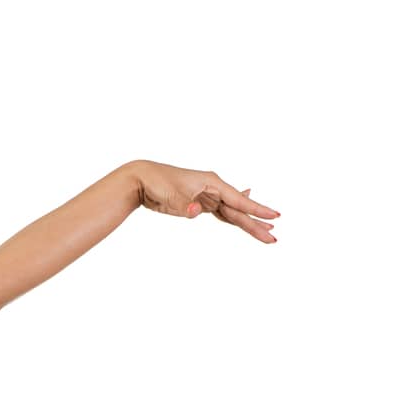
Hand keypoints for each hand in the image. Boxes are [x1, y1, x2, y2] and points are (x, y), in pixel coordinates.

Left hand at [134, 161, 279, 242]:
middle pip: (239, 210)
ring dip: (248, 222)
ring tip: (266, 230)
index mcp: (212, 183)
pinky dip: (233, 216)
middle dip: (256, 224)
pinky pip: (221, 211)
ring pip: (232, 212)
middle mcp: (214, 188)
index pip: (239, 200)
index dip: (257, 210)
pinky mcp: (199, 203)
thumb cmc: (158, 183)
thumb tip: (196, 211)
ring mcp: (207, 196)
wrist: (142, 179)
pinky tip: (244, 214)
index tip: (274, 217)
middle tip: (273, 238)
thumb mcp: (172, 195)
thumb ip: (186, 204)